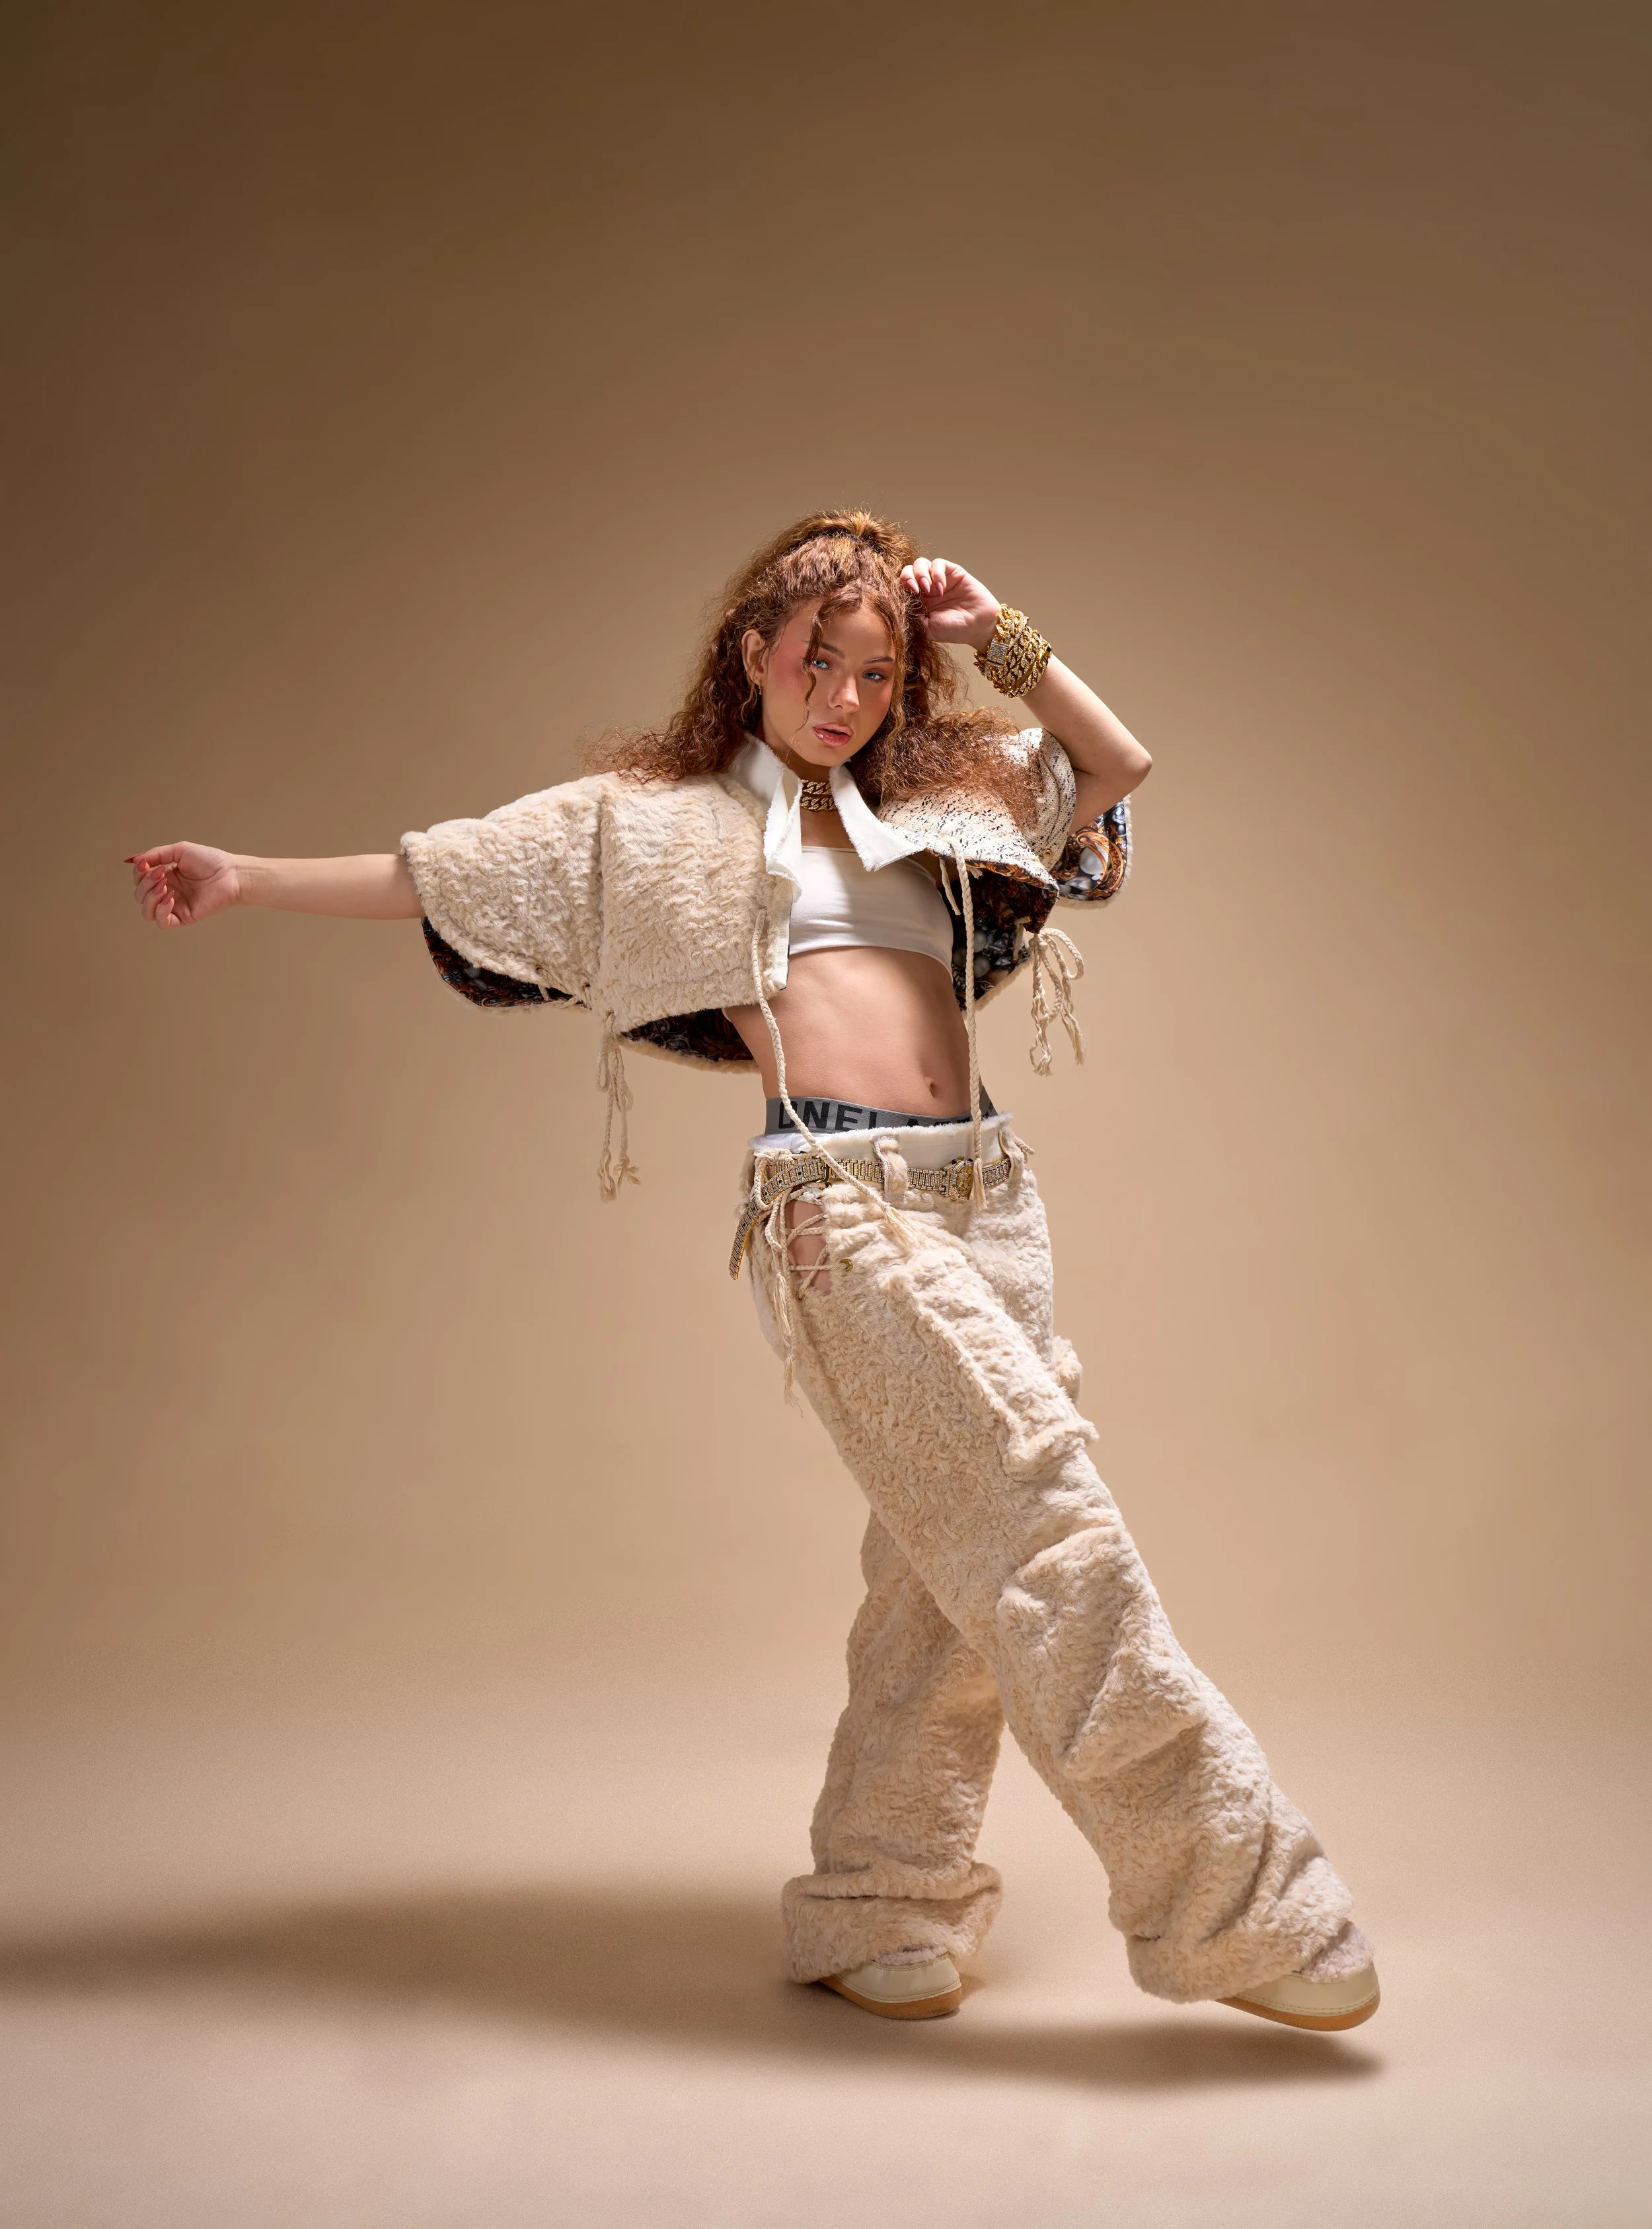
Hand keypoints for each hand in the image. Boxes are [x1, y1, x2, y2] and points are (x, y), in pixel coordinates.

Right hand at [125, 842, 240, 927]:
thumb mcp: (179, 851)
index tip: (146, 864)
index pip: (139, 880)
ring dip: (149, 897)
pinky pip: (162, 922)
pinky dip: (160, 910)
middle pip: (140, 896)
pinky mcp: (184, 917)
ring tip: (165, 886)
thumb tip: (134, 860)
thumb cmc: (210, 860)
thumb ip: (156, 855)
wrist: (231, 873)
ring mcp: (175, 906)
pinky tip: (170, 897)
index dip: (138, 873)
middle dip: (145, 884)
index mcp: (164, 877)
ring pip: (146, 912)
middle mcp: (167, 892)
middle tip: (162, 874)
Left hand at [900, 558, 1001, 653]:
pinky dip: (936, 573)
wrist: (978, 626)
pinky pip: (938, 563)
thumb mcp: (927, 629)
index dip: (900, 586)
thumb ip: (913, 615)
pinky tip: (941, 587)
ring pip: (920, 563)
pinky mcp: (952, 572)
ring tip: (929, 588)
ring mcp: (939, 579)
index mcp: (918, 601)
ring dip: (921, 573)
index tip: (906, 596)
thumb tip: (900, 603)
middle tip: (916, 590)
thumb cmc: (954, 630)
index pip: (901, 586)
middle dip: (908, 577)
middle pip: (908, 571)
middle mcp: (927, 588)